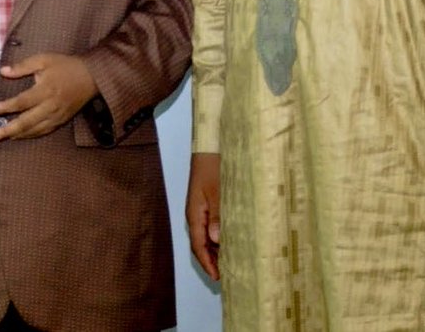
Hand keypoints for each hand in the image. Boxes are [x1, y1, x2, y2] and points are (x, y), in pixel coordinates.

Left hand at [0, 53, 97, 142]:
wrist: (91, 77)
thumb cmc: (65, 66)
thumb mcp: (44, 59)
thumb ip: (22, 66)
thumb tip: (3, 71)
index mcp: (45, 90)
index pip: (21, 102)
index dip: (4, 108)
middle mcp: (50, 107)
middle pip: (25, 122)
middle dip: (6, 131)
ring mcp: (56, 116)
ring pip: (33, 130)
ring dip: (15, 136)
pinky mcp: (61, 121)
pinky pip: (42, 131)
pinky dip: (29, 135)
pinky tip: (17, 136)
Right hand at [187, 152, 221, 280]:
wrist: (209, 147)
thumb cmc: (212, 166)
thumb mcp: (217, 190)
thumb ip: (216, 214)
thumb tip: (216, 239)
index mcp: (194, 214)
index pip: (198, 245)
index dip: (207, 263)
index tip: (218, 277)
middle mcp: (195, 215)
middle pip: (200, 244)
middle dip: (211, 261)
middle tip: (227, 275)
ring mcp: (200, 210)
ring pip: (205, 237)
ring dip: (215, 251)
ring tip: (230, 263)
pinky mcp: (207, 204)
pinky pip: (210, 227)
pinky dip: (218, 239)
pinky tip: (229, 242)